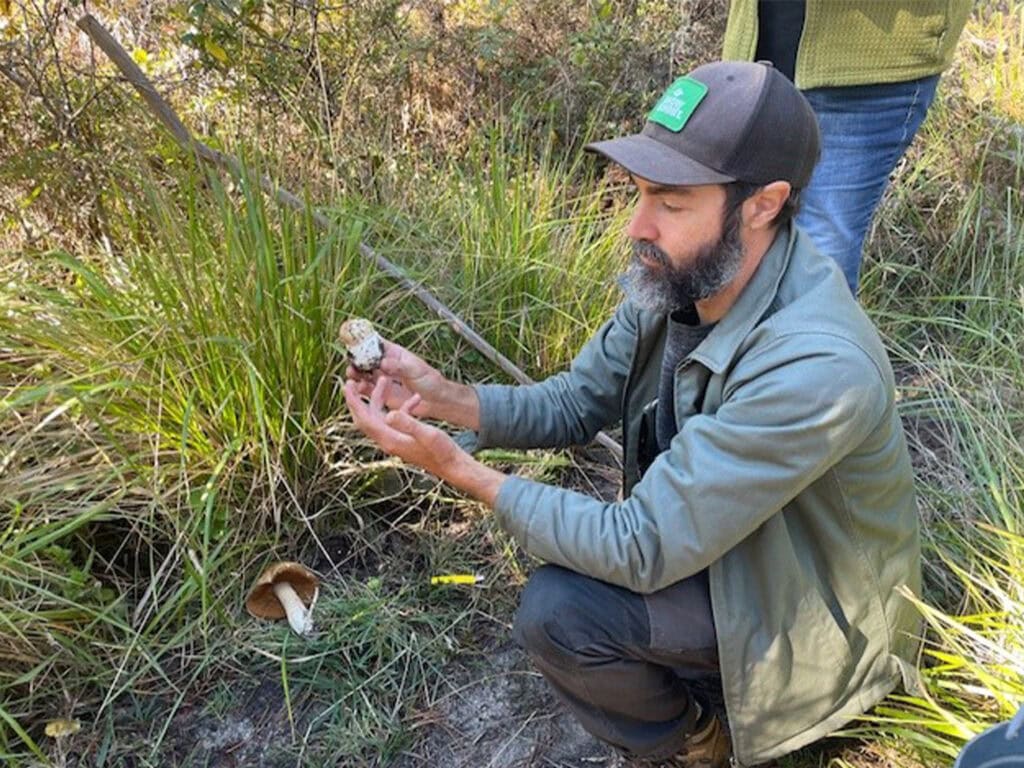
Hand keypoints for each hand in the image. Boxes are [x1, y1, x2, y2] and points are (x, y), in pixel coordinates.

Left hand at [344, 376, 461, 476]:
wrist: (453, 466)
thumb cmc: (442, 452)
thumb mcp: (427, 434)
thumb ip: (408, 423)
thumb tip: (389, 413)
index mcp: (390, 439)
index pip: (364, 418)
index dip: (354, 401)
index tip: (347, 385)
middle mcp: (388, 440)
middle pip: (366, 417)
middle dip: (359, 399)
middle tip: (354, 380)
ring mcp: (395, 441)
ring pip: (380, 416)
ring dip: (380, 398)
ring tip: (386, 380)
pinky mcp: (404, 439)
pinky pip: (396, 420)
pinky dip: (402, 407)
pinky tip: (416, 399)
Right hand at [345, 340, 478, 428]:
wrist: (435, 400)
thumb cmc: (430, 381)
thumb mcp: (416, 371)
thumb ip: (399, 367)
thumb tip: (383, 362)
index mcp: (394, 353)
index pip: (376, 343)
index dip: (363, 341)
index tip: (352, 340)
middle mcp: (386, 364)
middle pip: (365, 359)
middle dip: (356, 360)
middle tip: (352, 364)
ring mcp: (382, 378)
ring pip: (363, 373)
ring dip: (356, 373)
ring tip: (352, 376)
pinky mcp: (382, 393)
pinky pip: (367, 389)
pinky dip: (360, 388)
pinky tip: (358, 388)